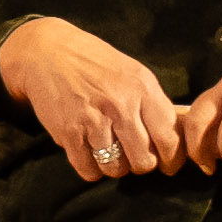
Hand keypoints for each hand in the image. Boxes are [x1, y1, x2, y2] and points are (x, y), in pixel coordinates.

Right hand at [0, 15, 182, 182]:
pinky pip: (88, 169)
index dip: (172, 159)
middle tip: (134, 157)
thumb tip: (174, 139)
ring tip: (110, 152)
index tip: (168, 165)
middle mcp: (121, 105)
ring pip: (116, 169)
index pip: (169, 138)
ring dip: (114, 167)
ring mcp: (93, 120)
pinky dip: (91, 168)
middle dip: (141, 165)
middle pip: (144, 161)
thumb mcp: (133, 73)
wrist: (47, 51)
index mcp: (142, 88)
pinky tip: (90, 153)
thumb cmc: (95, 64)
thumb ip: (153, 104)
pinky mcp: (68, 132)